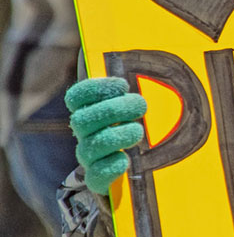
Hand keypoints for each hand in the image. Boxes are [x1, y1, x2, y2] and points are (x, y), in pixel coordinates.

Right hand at [65, 77, 147, 193]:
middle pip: (83, 120)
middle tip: (140, 105)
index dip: (95, 88)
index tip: (122, 85)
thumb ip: (134, 90)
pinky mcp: (98, 180)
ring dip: (117, 136)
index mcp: (89, 112)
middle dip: (113, 110)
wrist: (124, 168)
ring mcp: (90, 157)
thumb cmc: (133, 128)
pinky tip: (124, 159)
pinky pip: (95, 176)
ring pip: (90, 146)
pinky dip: (110, 167)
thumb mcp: (134, 108)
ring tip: (138, 130)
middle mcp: (85, 134)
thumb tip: (154, 56)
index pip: (76, 97)